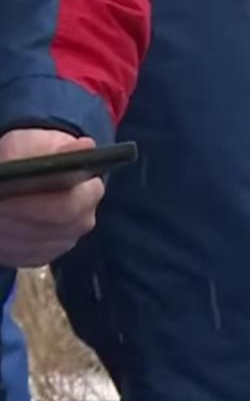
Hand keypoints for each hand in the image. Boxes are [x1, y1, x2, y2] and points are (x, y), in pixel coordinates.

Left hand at [0, 129, 104, 267]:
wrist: (36, 173)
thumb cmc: (37, 154)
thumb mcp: (41, 143)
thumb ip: (59, 149)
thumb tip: (86, 147)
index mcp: (90, 191)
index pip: (67, 206)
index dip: (33, 205)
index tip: (4, 196)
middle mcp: (82, 221)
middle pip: (43, 230)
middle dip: (9, 219)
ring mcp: (63, 242)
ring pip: (26, 246)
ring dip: (2, 232)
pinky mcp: (42, 255)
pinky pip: (18, 256)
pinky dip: (3, 244)